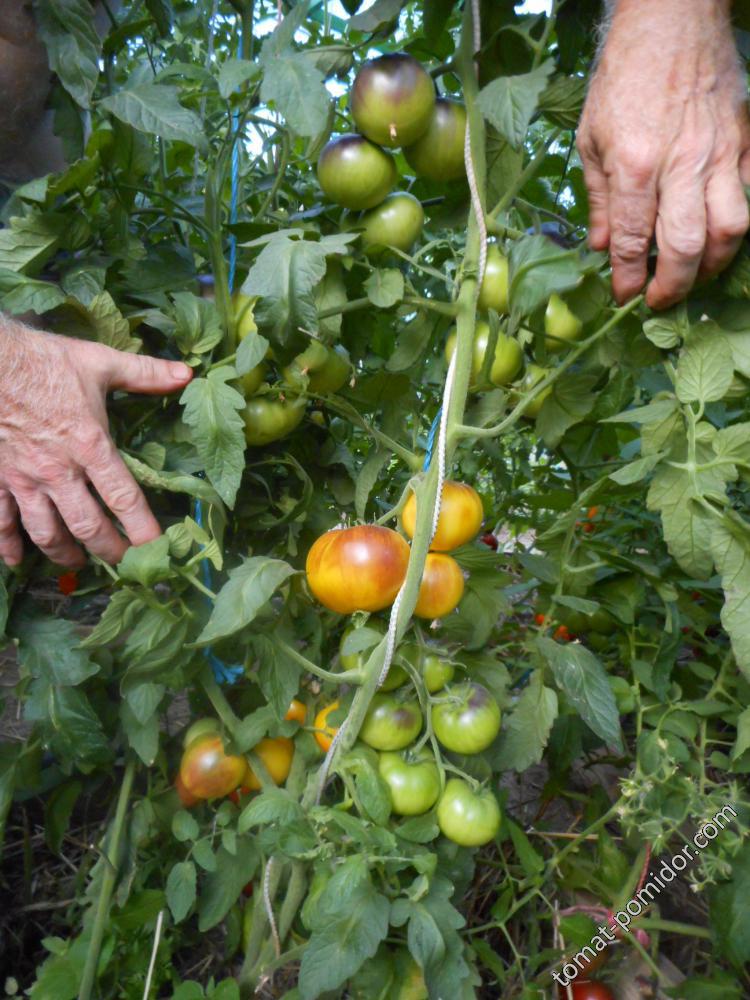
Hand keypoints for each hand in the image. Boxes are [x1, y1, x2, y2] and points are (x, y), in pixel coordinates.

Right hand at [0, 319, 192, 568]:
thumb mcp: (100, 362)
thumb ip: (145, 373)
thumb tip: (188, 374)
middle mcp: (58, 470)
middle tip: (123, 563)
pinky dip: (8, 546)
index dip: (142, 529)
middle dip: (108, 550)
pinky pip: (0, 521)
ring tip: (78, 563)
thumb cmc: (44, 360)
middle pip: (88, 526)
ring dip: (64, 553)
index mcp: (90, 445)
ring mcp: (24, 478)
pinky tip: (17, 561)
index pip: (124, 498)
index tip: (156, 549)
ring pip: (46, 532)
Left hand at [577, 0, 749, 308]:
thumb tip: (603, 248)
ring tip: (693, 276)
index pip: (634, 239)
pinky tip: (717, 236)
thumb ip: (600, 199)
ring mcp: (720, 153)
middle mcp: (682, 163)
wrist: (672, 19)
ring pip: (730, 227)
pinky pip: (748, 195)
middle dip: (674, 284)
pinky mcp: (744, 142)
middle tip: (659, 299)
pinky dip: (736, 225)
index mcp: (635, 164)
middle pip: (687, 245)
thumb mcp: (592, 138)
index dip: (629, 277)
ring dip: (712, 263)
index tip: (625, 296)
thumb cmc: (623, 77)